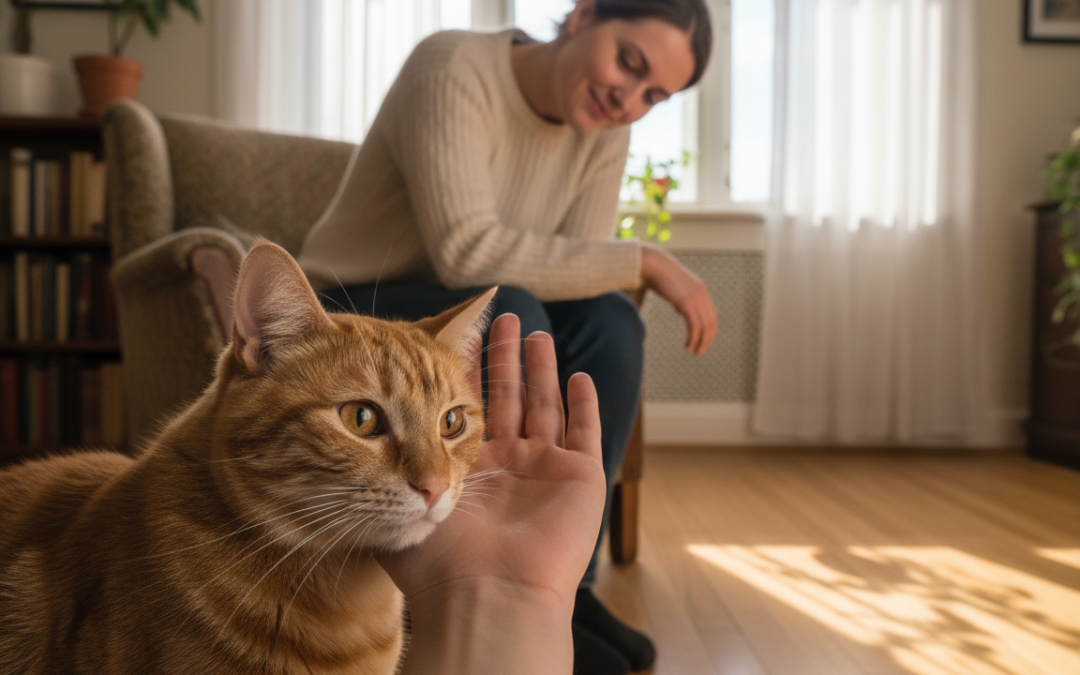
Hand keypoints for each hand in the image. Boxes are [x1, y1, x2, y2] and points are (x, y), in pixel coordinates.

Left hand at [377, 312, 605, 603]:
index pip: (458, 407)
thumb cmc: (433, 560)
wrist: (485, 597)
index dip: (457, 371)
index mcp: (458, 471)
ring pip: (542, 406)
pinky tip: (580, 376)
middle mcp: (501, 469)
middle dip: (499, 359)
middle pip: (502, 400)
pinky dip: (587, 404)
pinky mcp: (580, 478)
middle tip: (500, 319)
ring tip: (532, 332)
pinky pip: (587, 432)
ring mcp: (541, 472)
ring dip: (538, 369)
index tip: (450, 335)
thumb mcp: (374, 506)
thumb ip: (350, 454)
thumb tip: (317, 417)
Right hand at [641, 243, 717, 354]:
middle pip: (711, 323)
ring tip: (694, 352)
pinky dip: (693, 338)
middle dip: (707, 339)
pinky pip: (694, 326)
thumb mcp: (675, 288)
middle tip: (699, 351)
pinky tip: (687, 345)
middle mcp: (702, 294)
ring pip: (704, 327)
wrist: (653, 264)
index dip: (709, 330)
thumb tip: (680, 310)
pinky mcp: (687, 303)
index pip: (712, 315)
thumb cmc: (659, 275)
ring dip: (700, 342)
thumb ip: (680, 298)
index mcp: (701, 290)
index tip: (702, 341)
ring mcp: (696, 298)